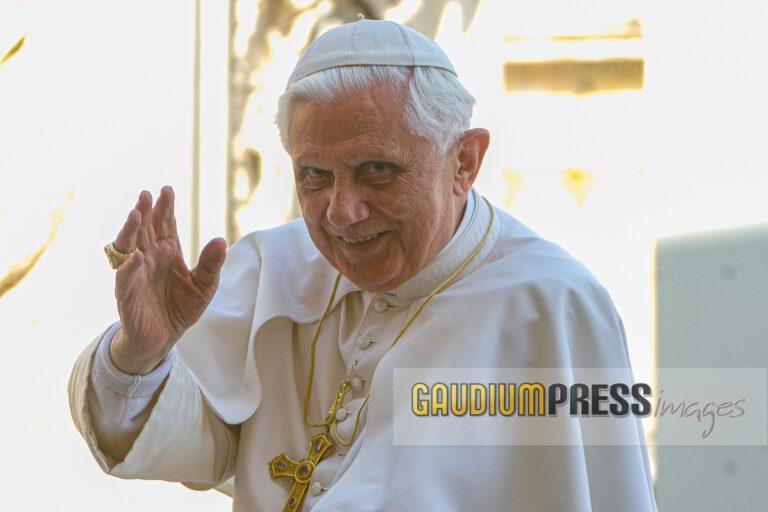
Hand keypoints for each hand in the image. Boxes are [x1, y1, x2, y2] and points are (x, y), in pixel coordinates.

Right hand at [110, 186, 226, 374]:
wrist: (163, 339)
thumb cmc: (181, 308)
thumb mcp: (204, 286)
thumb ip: (211, 264)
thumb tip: (221, 240)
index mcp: (167, 253)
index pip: (165, 225)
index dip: (165, 208)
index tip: (167, 189)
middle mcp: (149, 259)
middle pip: (144, 231)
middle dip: (144, 212)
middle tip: (146, 194)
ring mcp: (135, 275)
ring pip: (128, 248)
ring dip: (130, 231)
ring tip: (136, 215)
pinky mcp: (127, 296)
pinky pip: (125, 279)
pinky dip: (130, 268)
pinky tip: (137, 257)